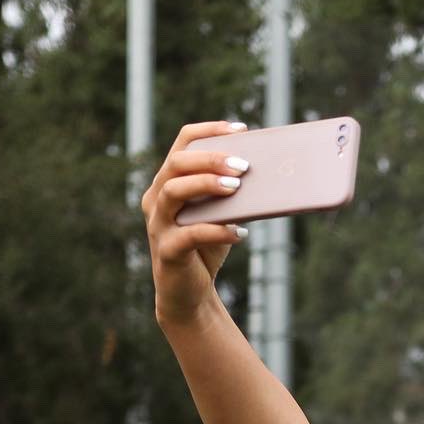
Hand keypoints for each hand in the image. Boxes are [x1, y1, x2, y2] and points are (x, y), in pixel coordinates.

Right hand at [141, 121, 250, 327]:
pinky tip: (240, 234)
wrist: (190, 295)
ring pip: (173, 191)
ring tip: (236, 188)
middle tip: (243, 166)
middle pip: (177, 164)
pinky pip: (189, 235)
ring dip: (206, 185)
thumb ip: (232, 196)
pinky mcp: (168, 251)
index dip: (209, 131)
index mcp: (168, 182)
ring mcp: (158, 224)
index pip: (182, 144)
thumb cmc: (206, 249)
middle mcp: (156, 198)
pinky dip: (216, 231)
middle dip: (210, 159)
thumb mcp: (220, 216)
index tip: (240, 129)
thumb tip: (267, 176)